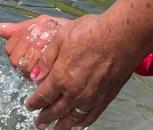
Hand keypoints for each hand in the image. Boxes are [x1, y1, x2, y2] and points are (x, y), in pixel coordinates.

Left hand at [0, 13, 141, 128]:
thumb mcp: (61, 38)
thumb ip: (46, 59)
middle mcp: (75, 92)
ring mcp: (91, 97)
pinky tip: (79, 125)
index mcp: (61, 77)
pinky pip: (91, 116)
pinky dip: (82, 123)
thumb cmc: (92, 33)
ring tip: (56, 129)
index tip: (29, 106)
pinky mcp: (106, 98)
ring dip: (62, 125)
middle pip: (56, 111)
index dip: (34, 103)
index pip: (42, 96)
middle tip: (39, 123)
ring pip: (73, 118)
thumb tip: (35, 75)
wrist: (122, 37)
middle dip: (45, 118)